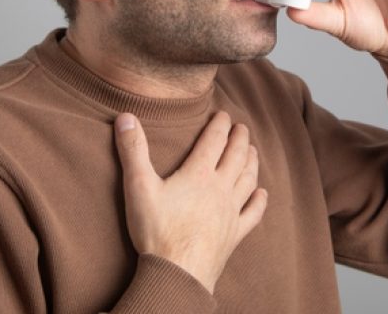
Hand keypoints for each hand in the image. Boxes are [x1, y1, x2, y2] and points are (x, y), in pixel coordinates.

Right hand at [113, 111, 267, 293]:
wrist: (177, 272)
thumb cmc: (157, 231)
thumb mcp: (138, 187)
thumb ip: (133, 151)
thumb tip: (125, 117)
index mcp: (199, 175)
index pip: (214, 141)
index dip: (220, 124)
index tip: (224, 114)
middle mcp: (220, 189)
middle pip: (237, 156)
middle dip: (240, 139)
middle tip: (242, 127)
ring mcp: (231, 211)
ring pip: (248, 179)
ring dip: (252, 162)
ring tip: (253, 151)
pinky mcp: (235, 233)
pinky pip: (253, 213)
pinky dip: (259, 201)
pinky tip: (262, 193)